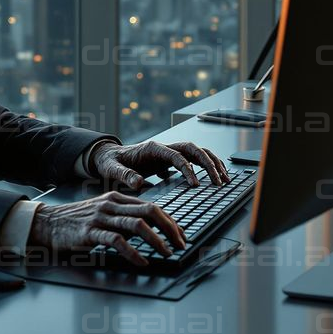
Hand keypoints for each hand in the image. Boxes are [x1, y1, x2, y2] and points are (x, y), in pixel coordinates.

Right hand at [29, 192, 186, 266]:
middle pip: (150, 212)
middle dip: (170, 228)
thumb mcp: (103, 212)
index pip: (152, 206)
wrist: (48, 223)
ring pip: (137, 225)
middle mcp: (111, 205)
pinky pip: (117, 241)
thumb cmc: (77, 221)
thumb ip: (124, 216)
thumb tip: (150, 229)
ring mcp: (101, 218)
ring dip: (157, 241)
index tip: (181, 236)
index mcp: (117, 199)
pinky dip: (133, 253)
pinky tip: (142, 262)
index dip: (171, 222)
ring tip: (167, 253)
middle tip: (181, 244)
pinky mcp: (91, 232)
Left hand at [89, 140, 229, 191]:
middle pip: (193, 149)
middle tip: (219, 182)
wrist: (108, 156)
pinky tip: (214, 179)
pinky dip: (206, 167)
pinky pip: (193, 160)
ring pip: (197, 153)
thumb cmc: (110, 162)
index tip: (195, 185)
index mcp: (152, 148)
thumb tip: (138, 183)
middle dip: (208, 164)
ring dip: (212, 164)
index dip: (188, 169)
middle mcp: (163, 148)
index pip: (176, 156)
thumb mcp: (112, 169)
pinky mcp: (169, 160)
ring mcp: (168, 153)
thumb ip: (124, 175)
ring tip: (224, 180)